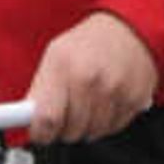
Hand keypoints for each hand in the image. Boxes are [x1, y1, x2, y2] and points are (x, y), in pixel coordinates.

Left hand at [24, 12, 158, 144]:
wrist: (129, 29)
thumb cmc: (88, 43)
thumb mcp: (55, 56)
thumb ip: (39, 90)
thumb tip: (28, 120)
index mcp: (64, 67)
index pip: (46, 119)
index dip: (41, 133)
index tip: (39, 133)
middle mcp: (90, 80)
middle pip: (70, 131)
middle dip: (64, 128)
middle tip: (66, 111)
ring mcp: (115, 91)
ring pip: (91, 134)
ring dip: (86, 127)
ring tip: (88, 103)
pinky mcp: (135, 100)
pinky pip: (113, 129)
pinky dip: (106, 123)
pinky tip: (105, 103)